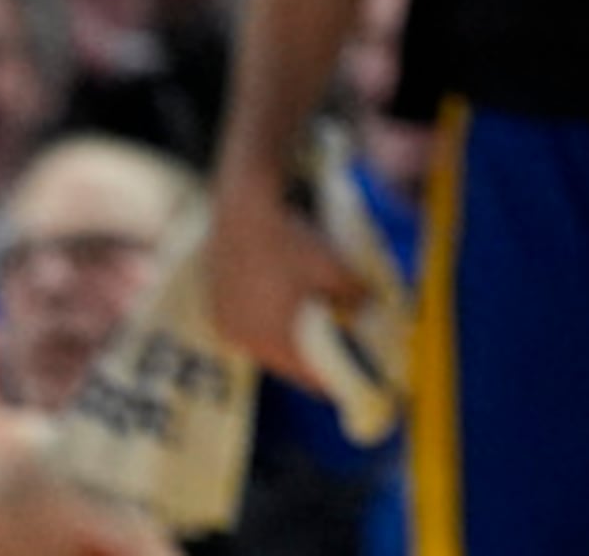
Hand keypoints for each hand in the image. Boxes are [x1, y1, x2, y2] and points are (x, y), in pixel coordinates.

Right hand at [207, 173, 378, 387]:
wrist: (243, 208)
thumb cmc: (290, 240)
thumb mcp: (334, 268)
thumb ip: (356, 297)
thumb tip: (370, 310)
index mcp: (273, 340)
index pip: (310, 378)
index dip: (337, 380)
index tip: (357, 380)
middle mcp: (245, 340)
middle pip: (288, 364)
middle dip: (314, 359)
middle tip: (341, 350)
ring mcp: (227, 326)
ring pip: (268, 346)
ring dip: (290, 340)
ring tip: (315, 325)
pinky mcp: (218, 309)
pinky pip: (251, 328)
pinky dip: (270, 324)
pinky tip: (285, 305)